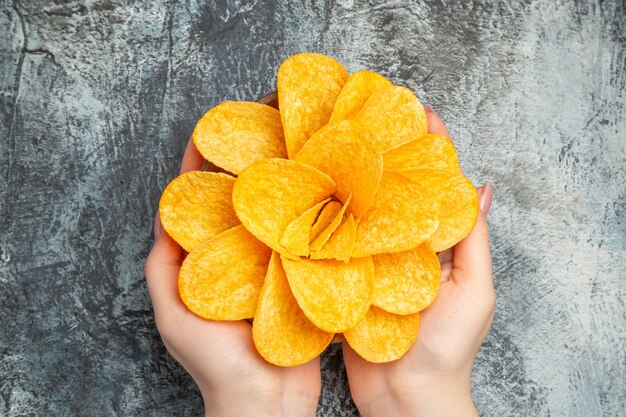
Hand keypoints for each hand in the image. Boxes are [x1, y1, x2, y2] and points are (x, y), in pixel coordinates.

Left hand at [145, 139, 319, 416]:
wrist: (265, 402)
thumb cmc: (215, 365)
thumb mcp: (174, 316)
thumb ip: (164, 270)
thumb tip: (162, 220)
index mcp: (205, 262)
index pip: (198, 204)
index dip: (199, 167)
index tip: (208, 133)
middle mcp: (238, 259)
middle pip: (239, 202)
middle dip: (248, 166)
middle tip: (261, 130)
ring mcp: (271, 266)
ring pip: (273, 216)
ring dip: (281, 185)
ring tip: (293, 149)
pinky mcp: (300, 278)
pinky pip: (302, 240)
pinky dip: (309, 216)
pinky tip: (321, 191)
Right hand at [342, 107, 494, 416]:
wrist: (406, 397)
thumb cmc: (449, 348)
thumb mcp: (474, 290)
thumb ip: (472, 240)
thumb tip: (483, 189)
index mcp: (437, 244)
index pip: (435, 185)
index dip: (430, 147)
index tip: (416, 110)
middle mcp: (403, 246)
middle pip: (393, 191)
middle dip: (382, 155)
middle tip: (365, 118)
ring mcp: (372, 262)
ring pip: (361, 214)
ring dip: (350, 183)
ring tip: (334, 146)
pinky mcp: (345, 281)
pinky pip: (336, 246)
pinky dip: (326, 222)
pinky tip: (312, 197)